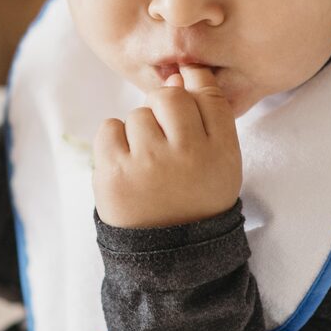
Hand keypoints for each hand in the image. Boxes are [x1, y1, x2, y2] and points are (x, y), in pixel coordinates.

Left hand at [93, 65, 242, 228]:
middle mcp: (188, 154)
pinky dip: (114, 142)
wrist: (169, 256)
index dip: (194, 84)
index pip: (208, 94)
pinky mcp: (115, 174)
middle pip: (169, 96)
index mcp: (221, 152)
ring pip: (137, 113)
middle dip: (162, 109)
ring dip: (138, 132)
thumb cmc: (195, 199)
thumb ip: (207, 117)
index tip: (185, 91)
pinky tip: (126, 165)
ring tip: (147, 163)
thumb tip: (178, 74)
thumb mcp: (219, 163)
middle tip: (163, 139)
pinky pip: (109, 127)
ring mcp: (149, 163)